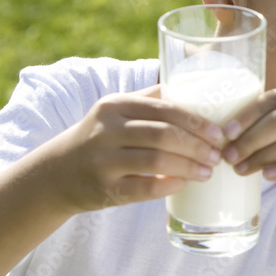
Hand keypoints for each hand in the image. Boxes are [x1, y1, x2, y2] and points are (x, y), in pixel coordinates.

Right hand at [51, 84, 224, 213]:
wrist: (56, 173)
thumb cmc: (101, 139)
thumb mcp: (116, 112)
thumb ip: (151, 99)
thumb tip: (198, 86)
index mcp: (115, 105)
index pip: (164, 109)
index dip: (196, 122)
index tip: (219, 133)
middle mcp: (106, 130)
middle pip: (163, 134)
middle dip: (197, 145)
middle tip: (217, 155)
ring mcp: (103, 161)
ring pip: (156, 160)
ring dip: (189, 166)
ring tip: (208, 171)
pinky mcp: (104, 189)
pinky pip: (145, 187)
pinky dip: (170, 185)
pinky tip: (184, 184)